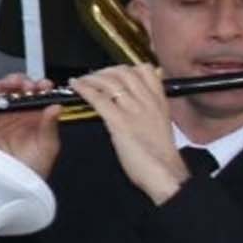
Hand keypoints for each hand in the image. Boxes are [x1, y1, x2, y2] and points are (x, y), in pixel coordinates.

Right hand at [0, 71, 63, 177]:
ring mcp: (0, 119)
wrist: (12, 188)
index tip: (46, 86)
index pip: (37, 97)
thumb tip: (56, 107)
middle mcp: (17, 117)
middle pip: (18, 91)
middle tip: (30, 84)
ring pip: (1, 94)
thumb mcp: (48, 147)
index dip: (41, 88)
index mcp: (34, 120)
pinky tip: (0, 92)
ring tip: (15, 83)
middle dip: (23, 82)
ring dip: (7, 84)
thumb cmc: (31, 172)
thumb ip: (51, 125)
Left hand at [73, 64, 189, 203]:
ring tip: (82, 80)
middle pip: (124, 72)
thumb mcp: (160, 125)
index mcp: (159, 102)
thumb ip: (150, 112)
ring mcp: (133, 110)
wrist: (166, 174)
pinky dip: (84, 89)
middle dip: (106, 71)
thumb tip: (135, 106)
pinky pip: (98, 98)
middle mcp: (147, 101)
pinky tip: (76, 86)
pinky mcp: (120, 122)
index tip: (115, 72)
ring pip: (110, 82)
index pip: (146, 71)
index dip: (127, 68)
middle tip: (94, 76)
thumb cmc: (161, 157)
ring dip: (92, 78)